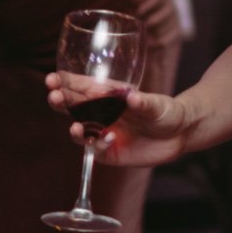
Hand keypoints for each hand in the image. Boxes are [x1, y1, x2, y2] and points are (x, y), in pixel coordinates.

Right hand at [46, 72, 187, 166]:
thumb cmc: (165, 111)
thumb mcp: (157, 105)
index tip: (52, 80)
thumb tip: (132, 97)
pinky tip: (108, 139)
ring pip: (80, 130)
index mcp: (107, 94)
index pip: (79, 86)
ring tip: (75, 127)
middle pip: (73, 107)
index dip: (64, 83)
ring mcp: (103, 132)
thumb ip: (144, 103)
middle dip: (60, 101)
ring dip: (74, 128)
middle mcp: (100, 112)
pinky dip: (98, 146)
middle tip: (54, 97)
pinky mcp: (110, 152)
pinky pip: (96, 150)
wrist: (179, 135)